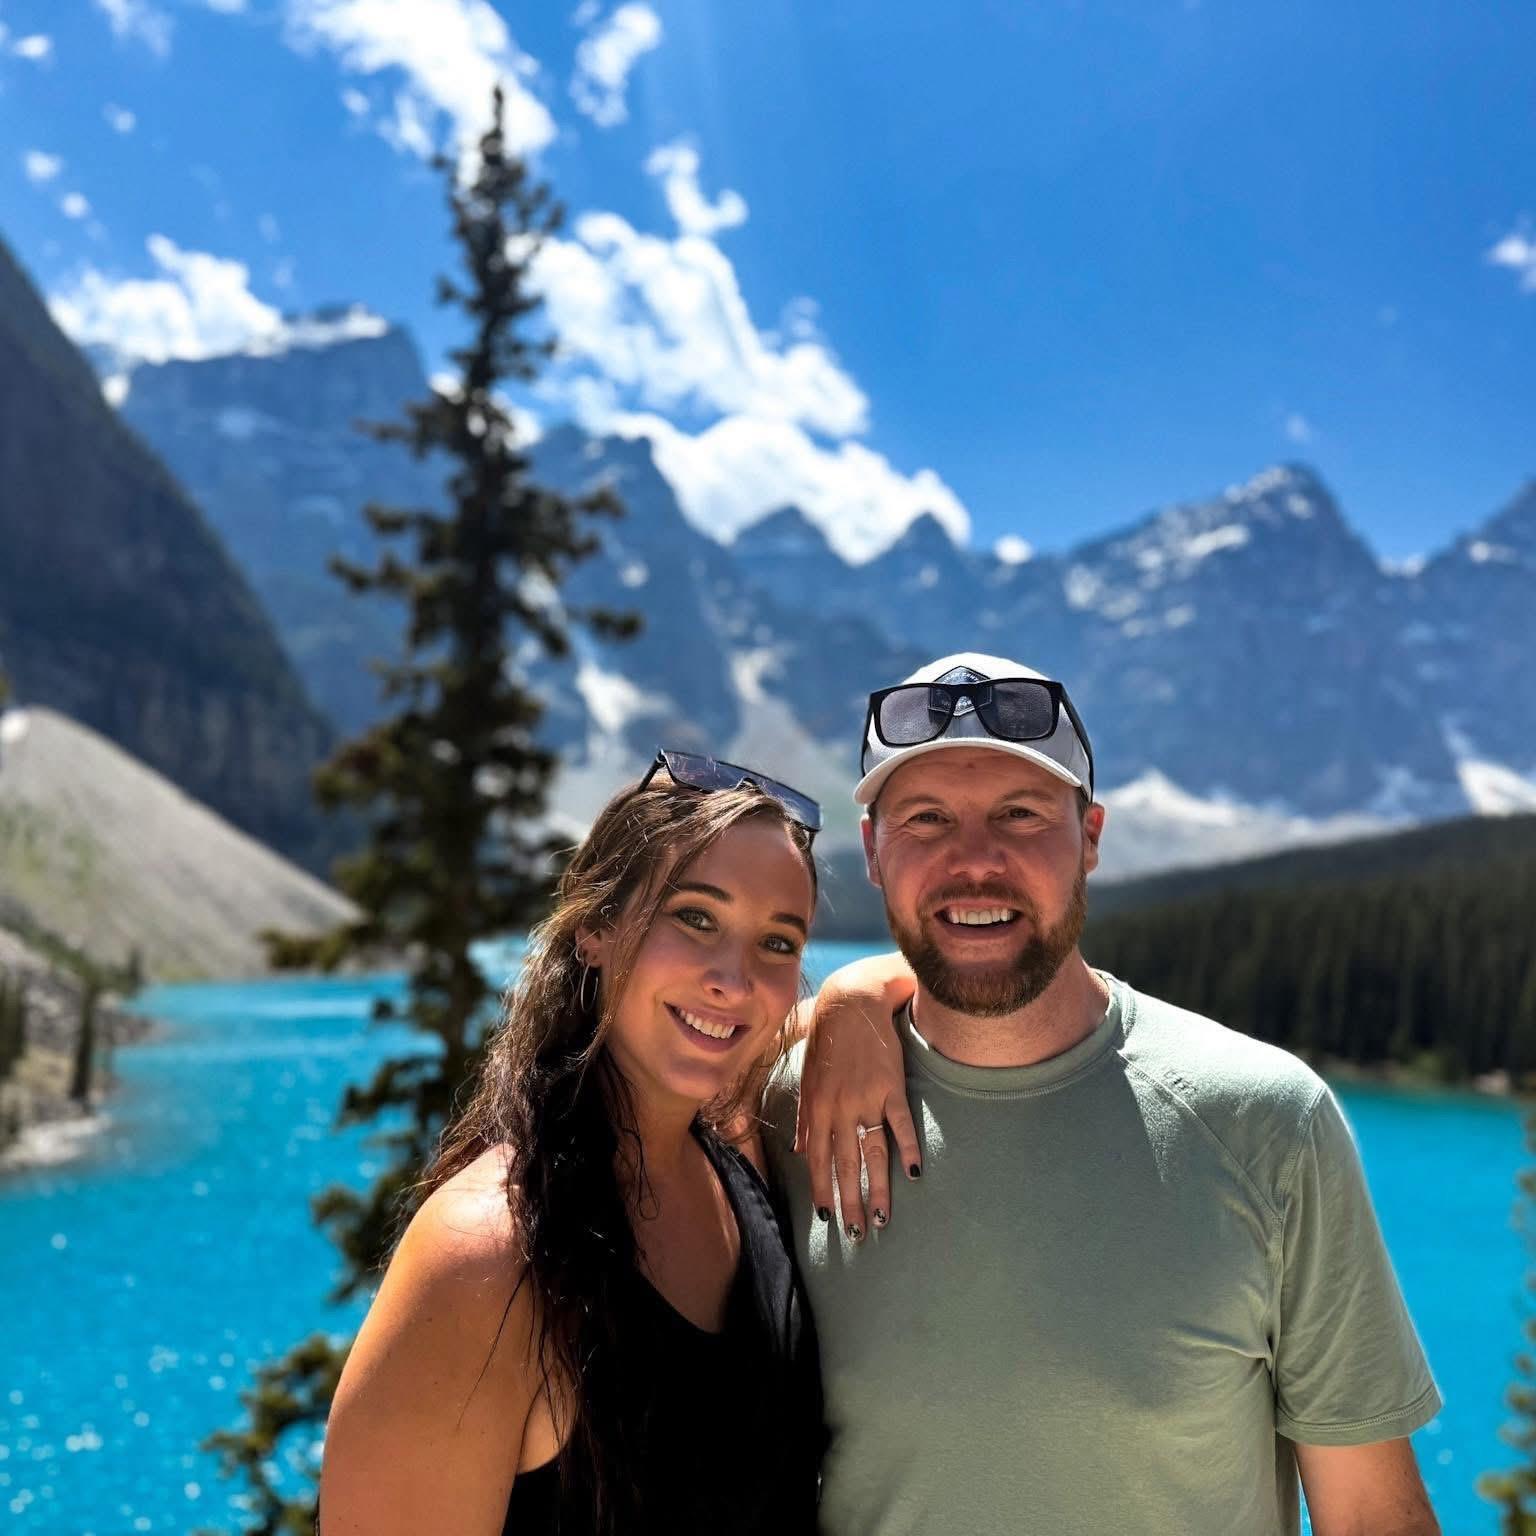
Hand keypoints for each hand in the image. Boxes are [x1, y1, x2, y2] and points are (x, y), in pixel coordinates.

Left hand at [794, 954, 919, 1239]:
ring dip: (879, 1189)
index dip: (822, 1191)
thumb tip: (803, 1152)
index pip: (818, 1160)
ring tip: (884, 1218)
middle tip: (858, 1234)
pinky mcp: (891, 1087)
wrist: (851, 1004)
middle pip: (845, 1165)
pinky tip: (914, 1174)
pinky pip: (900, 1124)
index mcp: (816, 1108)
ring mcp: (866, 1099)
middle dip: (850, 1203)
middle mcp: (839, 1109)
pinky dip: (908, 1149)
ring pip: (872, 1153)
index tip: (826, 1220)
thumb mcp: (808, 1077)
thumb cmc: (827, 1041)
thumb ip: (806, 1118)